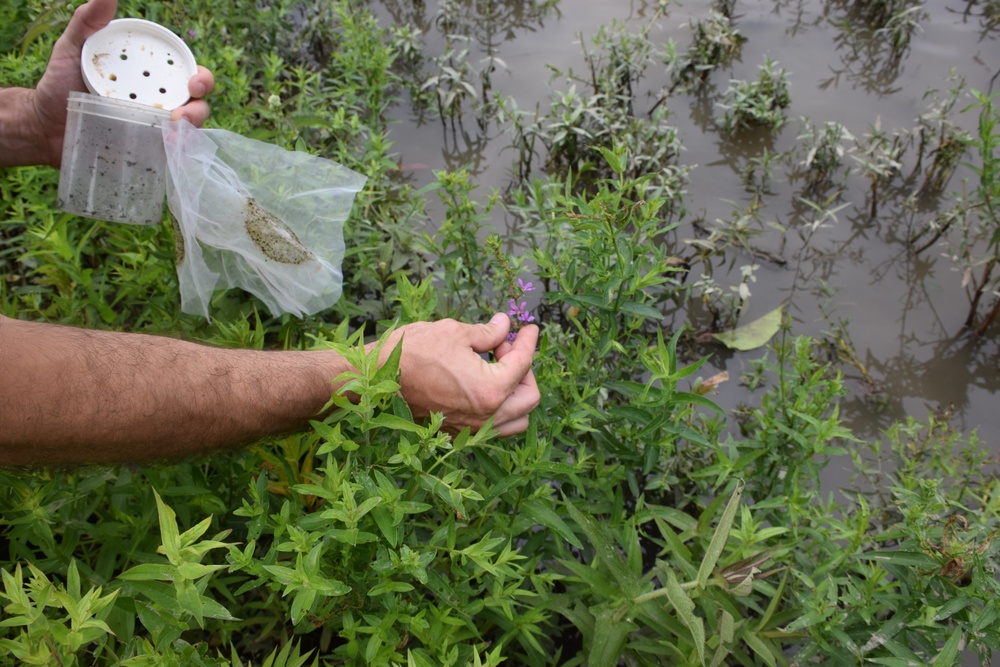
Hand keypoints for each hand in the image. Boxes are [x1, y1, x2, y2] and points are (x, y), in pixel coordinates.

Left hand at [31, 0, 214, 166]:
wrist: (42, 125)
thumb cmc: (57, 85)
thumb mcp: (72, 48)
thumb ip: (87, 21)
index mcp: (148, 77)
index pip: (186, 74)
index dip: (201, 77)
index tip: (194, 82)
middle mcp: (157, 102)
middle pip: (197, 105)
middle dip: (199, 109)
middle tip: (182, 114)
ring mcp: (153, 130)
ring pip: (190, 132)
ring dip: (190, 133)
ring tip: (173, 135)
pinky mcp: (145, 153)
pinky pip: (171, 156)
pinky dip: (176, 154)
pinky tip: (168, 150)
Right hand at [377, 314, 540, 436]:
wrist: (378, 379)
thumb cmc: (413, 353)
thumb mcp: (455, 333)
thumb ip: (489, 332)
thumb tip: (505, 326)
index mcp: (490, 389)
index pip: (524, 363)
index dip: (529, 342)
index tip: (529, 329)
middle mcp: (487, 416)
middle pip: (529, 396)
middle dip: (525, 369)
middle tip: (506, 348)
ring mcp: (473, 428)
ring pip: (518, 418)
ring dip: (517, 393)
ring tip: (499, 369)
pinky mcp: (459, 432)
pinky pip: (496, 427)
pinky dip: (502, 408)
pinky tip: (486, 385)